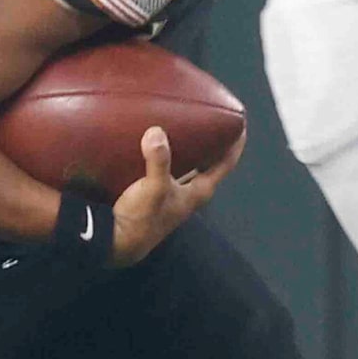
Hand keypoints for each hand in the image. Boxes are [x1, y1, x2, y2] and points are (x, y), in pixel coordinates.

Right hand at [108, 125, 245, 266]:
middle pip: (210, 162)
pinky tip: (160, 140)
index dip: (235, 143)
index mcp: (199, 191)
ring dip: (190, 147)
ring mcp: (174, 193)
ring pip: (189, 164)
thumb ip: (158, 161)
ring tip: (187, 124)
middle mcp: (190, 192)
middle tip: (212, 118)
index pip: (226, 163)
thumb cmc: (142, 219)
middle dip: (213, 142)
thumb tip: (156, 132)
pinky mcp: (156, 191)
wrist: (117, 241)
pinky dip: (170, 153)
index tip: (240, 123)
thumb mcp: (153, 187)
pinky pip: (170, 166)